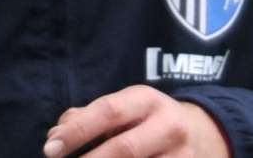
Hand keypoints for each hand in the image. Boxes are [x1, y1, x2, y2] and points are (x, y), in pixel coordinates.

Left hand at [42, 85, 230, 157]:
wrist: (202, 134)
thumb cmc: (146, 120)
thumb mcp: (124, 107)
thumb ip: (87, 116)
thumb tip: (56, 134)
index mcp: (147, 99)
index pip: (108, 111)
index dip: (78, 130)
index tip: (51, 147)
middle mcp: (168, 125)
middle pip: (125, 148)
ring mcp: (182, 156)